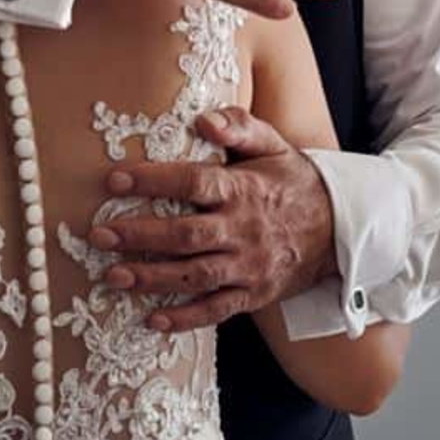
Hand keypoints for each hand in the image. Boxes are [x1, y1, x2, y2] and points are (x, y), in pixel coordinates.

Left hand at [90, 107, 336, 332]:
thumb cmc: (292, 181)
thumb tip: (202, 119)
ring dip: (152, 277)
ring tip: (112, 276)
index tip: (114, 180)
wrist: (340, 229)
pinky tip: (152, 319)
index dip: (153, 181)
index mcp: (244, 189)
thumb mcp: (273, 144)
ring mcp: (249, 266)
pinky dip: (185, 318)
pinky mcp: (253, 294)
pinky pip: (216, 310)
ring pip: (195, 275)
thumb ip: (239, 126)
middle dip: (139, 235)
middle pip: (185, 235)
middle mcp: (243, 230)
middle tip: (99, 235)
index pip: (193, 183)